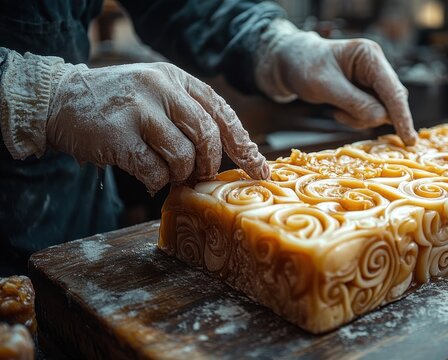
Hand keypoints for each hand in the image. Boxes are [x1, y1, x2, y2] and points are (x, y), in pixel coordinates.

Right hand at [46, 62, 268, 191]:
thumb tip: (227, 154)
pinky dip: (157, 181)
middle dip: (209, 163)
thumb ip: (188, 114)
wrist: (61, 100)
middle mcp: (161, 89)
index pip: (221, 111)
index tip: (259, 168)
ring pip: (183, 155)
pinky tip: (149, 178)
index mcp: (176, 79)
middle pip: (207, 134)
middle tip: (200, 175)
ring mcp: (139, 110)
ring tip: (169, 174)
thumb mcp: (157, 93)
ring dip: (180, 174)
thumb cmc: (119, 105)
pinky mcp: (119, 135)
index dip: (243, 143)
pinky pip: (155, 170)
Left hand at [256, 20, 417, 145]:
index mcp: (369, 56)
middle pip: (391, 102)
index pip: (392, 90)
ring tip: (336, 110)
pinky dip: (356, 118)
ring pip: (381, 111)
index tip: (409, 140)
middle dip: (370, 116)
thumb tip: (381, 119)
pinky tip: (338, 110)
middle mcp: (377, 66)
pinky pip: (371, 113)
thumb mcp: (324, 86)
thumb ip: (354, 102)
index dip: (401, 116)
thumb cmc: (305, 67)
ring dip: (360, 118)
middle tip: (341, 114)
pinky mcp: (368, 92)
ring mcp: (373, 80)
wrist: (291, 63)